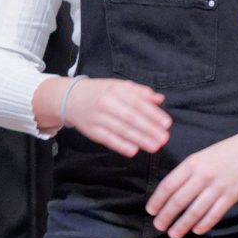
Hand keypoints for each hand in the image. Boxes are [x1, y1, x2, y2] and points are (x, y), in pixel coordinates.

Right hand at [50, 76, 170, 156]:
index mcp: (115, 90)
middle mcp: (106, 103)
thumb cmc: (100, 92)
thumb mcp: (119, 86)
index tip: (166, 123)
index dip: (153, 113)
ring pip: (121, 130)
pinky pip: (108, 139)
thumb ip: (139, 92)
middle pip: (130, 117)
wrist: (70, 98)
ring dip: (139, 139)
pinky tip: (133, 150)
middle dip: (149, 129)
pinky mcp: (92, 131)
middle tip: (164, 138)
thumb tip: (159, 98)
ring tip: (155, 146)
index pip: (137, 102)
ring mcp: (98, 118)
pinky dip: (121, 145)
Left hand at [146, 126, 237, 237]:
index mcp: (192, 163)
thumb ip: (185, 173)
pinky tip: (196, 230)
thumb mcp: (199, 156)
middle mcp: (203, 176)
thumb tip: (169, 193)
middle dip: (166, 215)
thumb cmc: (223, 153)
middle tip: (158, 225)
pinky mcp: (231, 196)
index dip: (158, 200)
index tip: (151, 211)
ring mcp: (218, 187)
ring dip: (182, 225)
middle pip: (179, 200)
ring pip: (196, 211)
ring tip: (173, 234)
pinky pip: (214, 214)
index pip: (169, 185)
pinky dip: (204, 224)